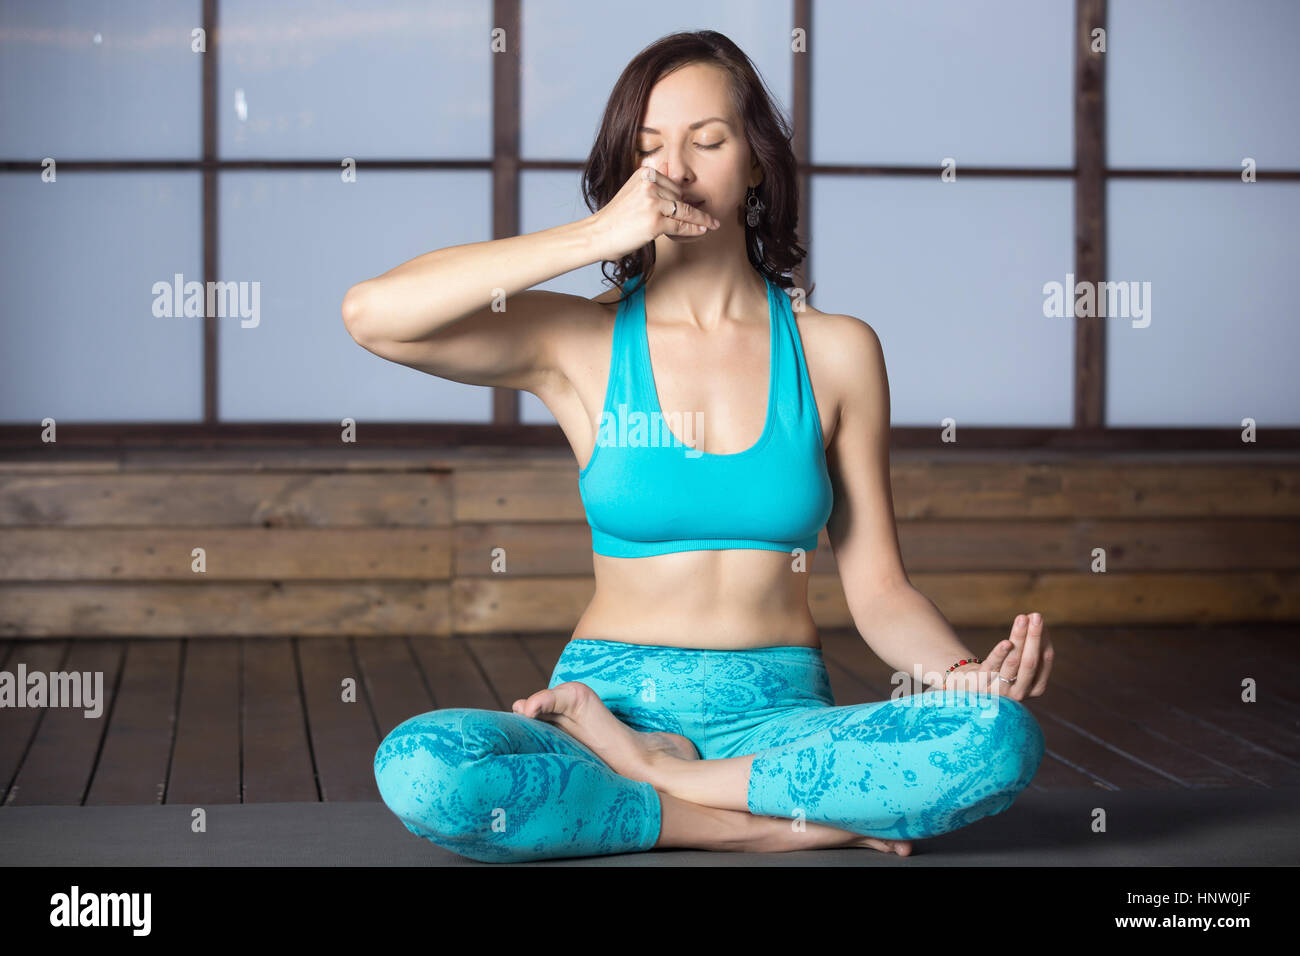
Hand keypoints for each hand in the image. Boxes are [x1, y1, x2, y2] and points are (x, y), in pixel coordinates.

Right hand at [587, 163, 720, 260]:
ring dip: (699, 220)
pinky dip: (695, 229)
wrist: (599, 234)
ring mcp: (652, 203)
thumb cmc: (616, 216)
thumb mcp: (633, 190)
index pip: (673, 184)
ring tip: (712, 224)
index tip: (696, 204)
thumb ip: (652, 181)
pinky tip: (704, 230)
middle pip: (680, 196)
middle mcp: (649, 184)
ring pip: (684, 211)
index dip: (683, 198)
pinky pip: (681, 225)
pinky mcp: (655, 222)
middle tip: (701, 219)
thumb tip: (669, 168)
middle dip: (687, 208)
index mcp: (645, 173)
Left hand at [947, 613, 1052, 700]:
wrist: (976, 686)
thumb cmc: (1004, 671)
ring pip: (1013, 661)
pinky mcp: (982, 684)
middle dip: (1034, 637)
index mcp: (1036, 688)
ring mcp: (1001, 690)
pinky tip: (1006, 643)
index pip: (1044, 661)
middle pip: (1030, 662)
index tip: (1040, 620)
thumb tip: (1035, 619)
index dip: (1044, 640)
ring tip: (1022, 619)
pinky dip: (1000, 653)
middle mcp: (1020, 692)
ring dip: (1019, 638)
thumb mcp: (1020, 665)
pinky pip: (993, 666)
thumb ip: (1031, 647)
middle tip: (1036, 616)